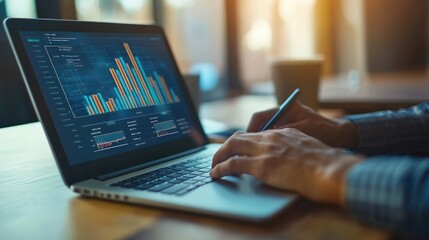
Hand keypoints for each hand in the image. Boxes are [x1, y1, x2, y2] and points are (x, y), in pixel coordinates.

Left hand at [210, 129, 364, 204]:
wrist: (331, 168)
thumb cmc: (325, 162)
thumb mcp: (307, 146)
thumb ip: (291, 146)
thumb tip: (282, 156)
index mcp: (282, 132)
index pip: (253, 132)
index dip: (240, 141)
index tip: (233, 149)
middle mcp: (271, 137)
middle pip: (238, 137)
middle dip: (224, 147)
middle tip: (218, 157)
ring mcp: (266, 150)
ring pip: (232, 147)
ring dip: (218, 156)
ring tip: (213, 166)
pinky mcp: (263, 166)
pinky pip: (233, 164)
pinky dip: (220, 168)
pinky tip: (215, 173)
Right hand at [247, 102, 357, 147]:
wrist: (340, 136)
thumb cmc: (325, 129)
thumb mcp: (305, 129)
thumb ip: (286, 131)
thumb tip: (268, 136)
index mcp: (285, 108)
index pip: (259, 117)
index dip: (251, 129)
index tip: (247, 141)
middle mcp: (282, 116)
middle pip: (259, 126)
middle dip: (252, 139)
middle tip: (246, 152)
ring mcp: (284, 126)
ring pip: (264, 136)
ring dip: (259, 146)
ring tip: (255, 157)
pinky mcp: (287, 136)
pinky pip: (272, 142)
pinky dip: (268, 149)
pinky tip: (267, 159)